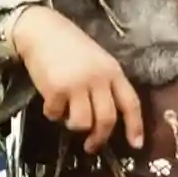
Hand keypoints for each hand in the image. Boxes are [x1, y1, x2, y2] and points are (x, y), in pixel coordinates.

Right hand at [11, 7, 143, 153]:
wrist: (41, 30)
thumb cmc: (69, 45)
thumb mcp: (97, 61)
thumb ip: (105, 84)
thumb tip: (105, 118)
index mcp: (113, 71)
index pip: (131, 103)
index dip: (135, 126)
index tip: (136, 145)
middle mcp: (98, 78)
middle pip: (107, 119)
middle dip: (99, 138)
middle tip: (91, 146)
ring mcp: (77, 84)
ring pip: (82, 123)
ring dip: (73, 126)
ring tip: (67, 117)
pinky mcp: (56, 89)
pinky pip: (57, 114)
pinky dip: (53, 113)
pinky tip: (51, 103)